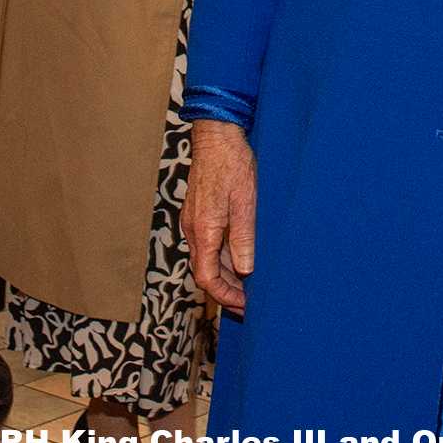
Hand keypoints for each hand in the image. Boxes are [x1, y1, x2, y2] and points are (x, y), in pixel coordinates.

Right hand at [186, 119, 257, 313]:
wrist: (216, 136)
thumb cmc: (232, 165)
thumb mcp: (245, 204)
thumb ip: (243, 239)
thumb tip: (245, 271)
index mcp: (204, 230)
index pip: (206, 278)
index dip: (225, 296)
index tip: (244, 305)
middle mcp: (193, 229)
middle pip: (205, 271)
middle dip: (226, 290)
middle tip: (249, 301)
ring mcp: (193, 221)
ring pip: (206, 258)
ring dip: (225, 275)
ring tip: (248, 284)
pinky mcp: (198, 213)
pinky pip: (207, 244)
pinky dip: (222, 257)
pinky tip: (239, 257)